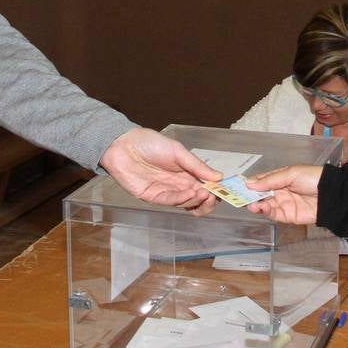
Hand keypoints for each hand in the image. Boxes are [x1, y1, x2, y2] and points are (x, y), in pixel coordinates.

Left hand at [99, 128, 220, 207]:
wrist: (123, 144)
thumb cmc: (150, 143)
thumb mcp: (178, 151)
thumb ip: (196, 165)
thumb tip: (219, 177)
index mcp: (187, 173)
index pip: (205, 187)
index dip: (215, 190)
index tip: (224, 189)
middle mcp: (178, 185)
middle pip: (198, 200)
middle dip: (208, 200)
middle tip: (214, 195)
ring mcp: (166, 192)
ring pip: (186, 203)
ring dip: (197, 200)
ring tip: (204, 192)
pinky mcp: (153, 197)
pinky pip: (170, 201)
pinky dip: (181, 199)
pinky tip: (189, 193)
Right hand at [244, 165, 322, 223]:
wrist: (331, 195)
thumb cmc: (312, 178)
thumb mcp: (290, 173)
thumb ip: (270, 180)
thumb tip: (250, 183)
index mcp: (280, 178)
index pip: (262, 181)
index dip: (251, 183)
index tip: (238, 185)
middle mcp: (280, 191)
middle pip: (261, 194)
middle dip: (250, 195)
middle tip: (239, 197)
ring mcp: (283, 204)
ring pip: (265, 205)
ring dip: (256, 204)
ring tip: (250, 203)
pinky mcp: (288, 216)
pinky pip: (273, 214)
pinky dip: (265, 211)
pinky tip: (260, 207)